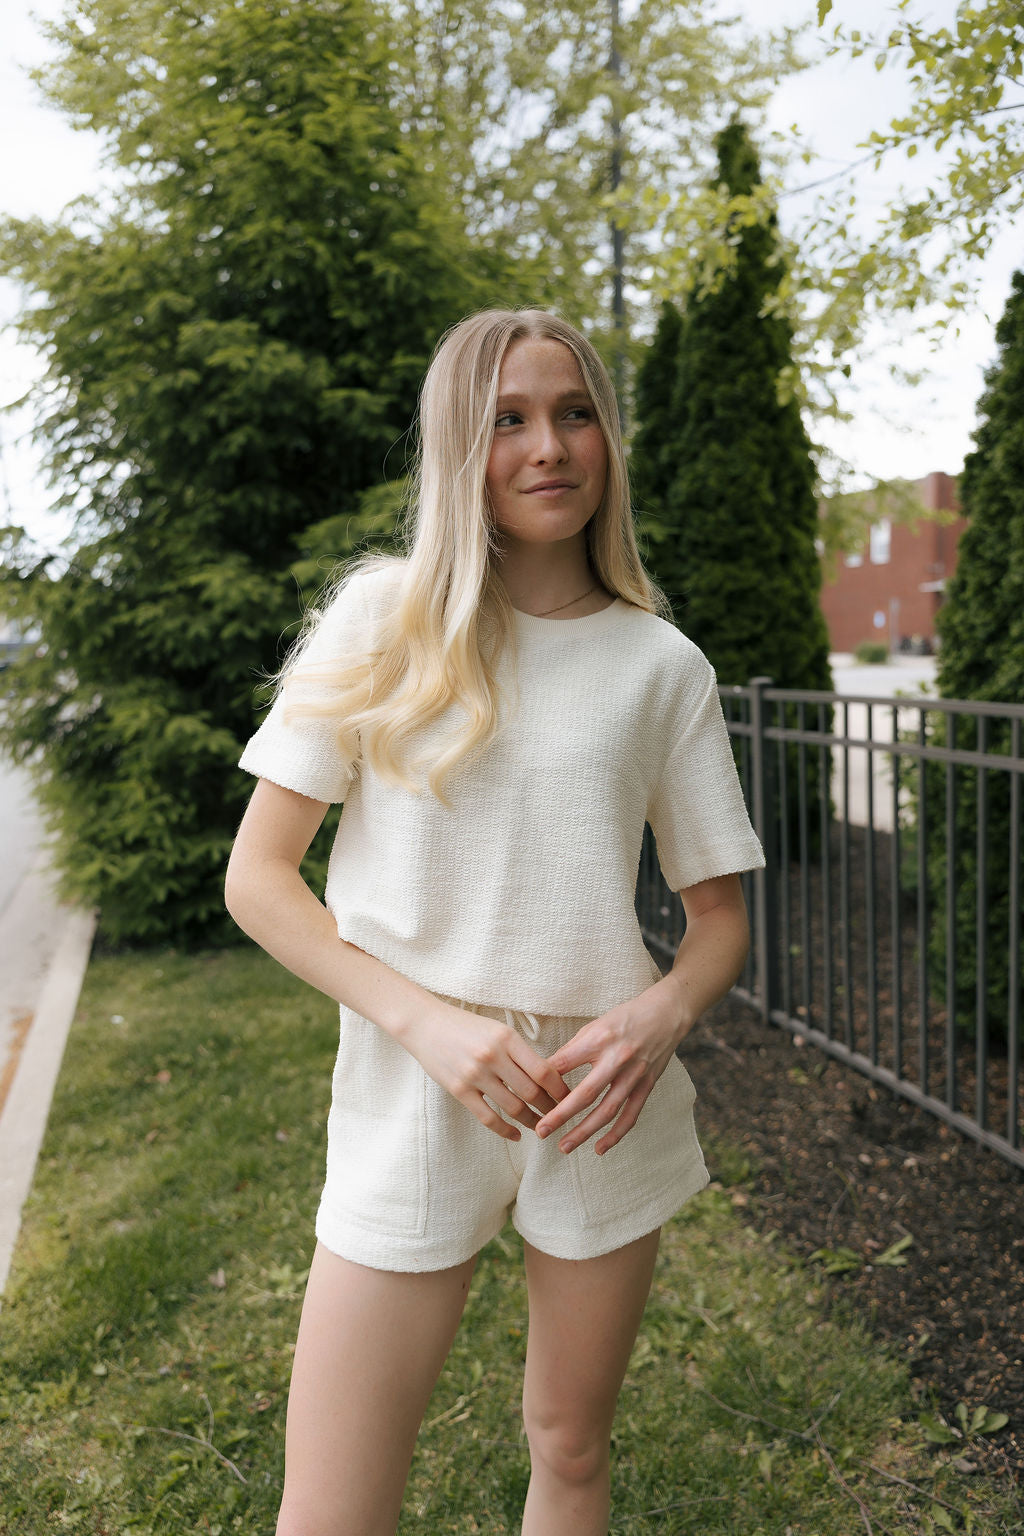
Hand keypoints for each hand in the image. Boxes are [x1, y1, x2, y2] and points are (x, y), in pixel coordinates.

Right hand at [399, 1004, 568, 1141]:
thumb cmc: (466, 1026)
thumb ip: (519, 1052)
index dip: (560, 1089)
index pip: (543, 1070)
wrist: (425, 1024)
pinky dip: (506, 1130)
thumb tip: (548, 1077)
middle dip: (550, 1108)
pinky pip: (488, 1118)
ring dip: (531, 1121)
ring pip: (513, 1108)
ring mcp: (475, 1075)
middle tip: (559, 1116)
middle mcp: (492, 1056)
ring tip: (540, 1126)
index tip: (569, 1098)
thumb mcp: (497, 1030)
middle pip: (532, 1092)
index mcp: (507, 1038)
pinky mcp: (459, 1090)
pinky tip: (516, 1135)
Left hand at [535, 985, 686, 1155]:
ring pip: (607, 1110)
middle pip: (585, 1094)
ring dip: (584, 1132)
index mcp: (599, 1039)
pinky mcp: (646, 1086)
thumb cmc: (624, 1018)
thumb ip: (573, 1049)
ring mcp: (634, 1075)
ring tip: (564, 1146)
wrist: (665, 1014)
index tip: (527, 1096)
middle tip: (541, 1131)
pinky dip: (615, 1135)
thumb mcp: (595, 1025)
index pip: (565, 1063)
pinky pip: (630, 1115)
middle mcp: (617, 1058)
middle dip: (560, 1115)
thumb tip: (548, 1071)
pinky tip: (599, 1148)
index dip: (544, 1081)